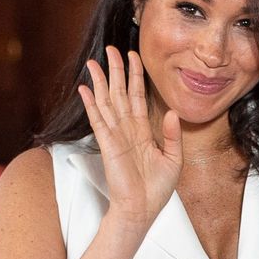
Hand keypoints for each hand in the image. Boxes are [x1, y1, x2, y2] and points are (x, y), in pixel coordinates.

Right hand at [78, 46, 181, 230]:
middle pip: (120, 93)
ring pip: (107, 102)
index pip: (138, 96)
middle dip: (116, 70)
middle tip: (111, 49)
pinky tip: (85, 89)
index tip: (133, 56)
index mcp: (142, 130)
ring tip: (93, 62)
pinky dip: (92, 104)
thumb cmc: (156, 189)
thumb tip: (171, 111)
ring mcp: (116, 136)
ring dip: (100, 81)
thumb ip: (172, 135)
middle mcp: (127, 129)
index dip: (136, 76)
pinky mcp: (108, 145)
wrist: (142, 209)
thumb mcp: (173, 159)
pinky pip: (99, 120)